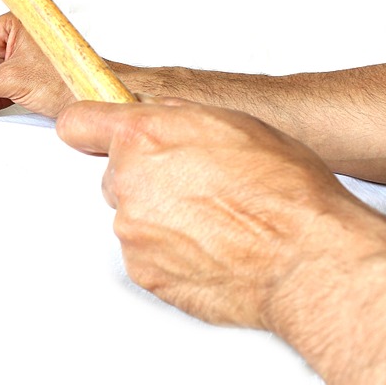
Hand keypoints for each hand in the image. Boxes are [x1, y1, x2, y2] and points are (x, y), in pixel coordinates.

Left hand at [55, 95, 365, 328]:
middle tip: (196, 186)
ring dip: (162, 218)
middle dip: (146, 178)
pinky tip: (211, 247)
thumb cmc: (283, 192)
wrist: (306, 259)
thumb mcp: (234, 123)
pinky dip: (170, 253)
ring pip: (133, 217)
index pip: (79, 122)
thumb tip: (154, 115)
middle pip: (116, 175)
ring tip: (215, 222)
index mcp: (144, 137)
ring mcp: (131, 230)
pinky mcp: (142, 271)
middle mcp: (129, 182)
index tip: (91, 132)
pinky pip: (146, 254)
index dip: (87, 127)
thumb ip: (176, 116)